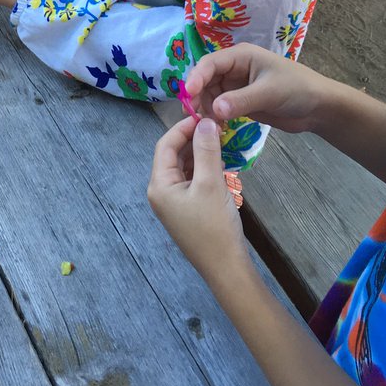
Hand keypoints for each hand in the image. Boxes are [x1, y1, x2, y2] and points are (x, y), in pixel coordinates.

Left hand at [148, 117, 249, 285]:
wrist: (227, 269)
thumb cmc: (215, 226)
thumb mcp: (211, 183)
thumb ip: (206, 150)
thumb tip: (205, 121)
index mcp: (159, 185)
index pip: (165, 145)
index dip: (184, 127)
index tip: (206, 116)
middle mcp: (161, 192)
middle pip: (174, 155)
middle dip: (193, 139)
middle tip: (216, 126)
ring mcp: (174, 203)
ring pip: (184, 167)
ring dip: (200, 153)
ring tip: (221, 140)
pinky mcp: (187, 210)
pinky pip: (192, 181)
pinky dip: (204, 169)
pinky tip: (221, 163)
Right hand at [184, 45, 335, 134]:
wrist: (319, 108)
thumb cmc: (297, 89)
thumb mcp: (268, 92)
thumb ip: (241, 101)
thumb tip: (214, 110)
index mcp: (240, 56)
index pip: (210, 64)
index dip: (196, 78)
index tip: (188, 95)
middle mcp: (234, 69)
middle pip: (206, 79)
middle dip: (198, 96)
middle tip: (192, 117)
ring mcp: (236, 86)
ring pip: (210, 95)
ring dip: (205, 109)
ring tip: (206, 126)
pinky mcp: (240, 101)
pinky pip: (220, 107)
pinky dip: (215, 117)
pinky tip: (216, 128)